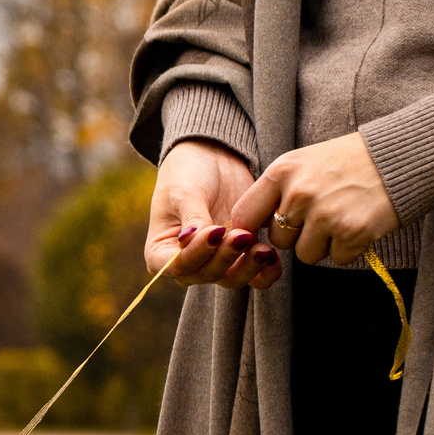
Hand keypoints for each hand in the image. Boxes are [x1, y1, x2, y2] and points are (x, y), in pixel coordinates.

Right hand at [145, 139, 279, 289]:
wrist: (213, 156)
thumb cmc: (187, 173)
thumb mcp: (184, 192)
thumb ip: (192, 219)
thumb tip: (189, 241)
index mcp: (161, 252)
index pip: (177, 266)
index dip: (196, 254)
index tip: (215, 231)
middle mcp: (187, 262)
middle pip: (206, 275)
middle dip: (225, 258)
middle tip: (241, 234)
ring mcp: (215, 260)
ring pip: (230, 278)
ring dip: (247, 267)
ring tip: (262, 248)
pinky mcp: (241, 254)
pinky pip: (254, 274)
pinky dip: (265, 272)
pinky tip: (272, 256)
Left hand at [231, 133, 396, 267]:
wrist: (401, 156)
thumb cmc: (347, 161)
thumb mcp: (302, 162)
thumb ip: (274, 191)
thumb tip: (244, 227)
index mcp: (281, 172)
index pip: (244, 215)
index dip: (251, 230)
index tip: (263, 232)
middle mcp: (299, 193)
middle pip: (279, 240)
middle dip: (298, 234)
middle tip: (324, 213)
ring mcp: (326, 214)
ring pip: (306, 254)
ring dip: (324, 244)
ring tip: (342, 216)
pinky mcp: (353, 233)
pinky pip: (337, 259)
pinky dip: (350, 248)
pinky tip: (360, 223)